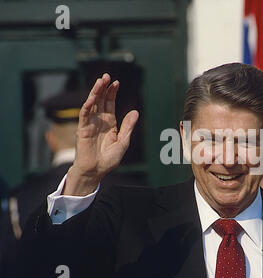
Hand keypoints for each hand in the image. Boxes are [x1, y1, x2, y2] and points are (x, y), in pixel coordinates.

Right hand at [63, 74, 138, 195]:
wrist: (96, 170)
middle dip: (104, 88)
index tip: (116, 82)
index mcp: (110, 123)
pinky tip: (93, 98)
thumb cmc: (109, 159)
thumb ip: (128, 127)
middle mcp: (99, 121)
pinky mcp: (82, 129)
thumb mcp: (123, 142)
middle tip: (107, 76)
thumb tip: (135, 112)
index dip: (112, 93)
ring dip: (96, 92)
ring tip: (100, 81)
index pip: (110, 104)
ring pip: (92, 104)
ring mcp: (90, 123)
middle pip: (101, 100)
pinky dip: (88, 105)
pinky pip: (84, 115)